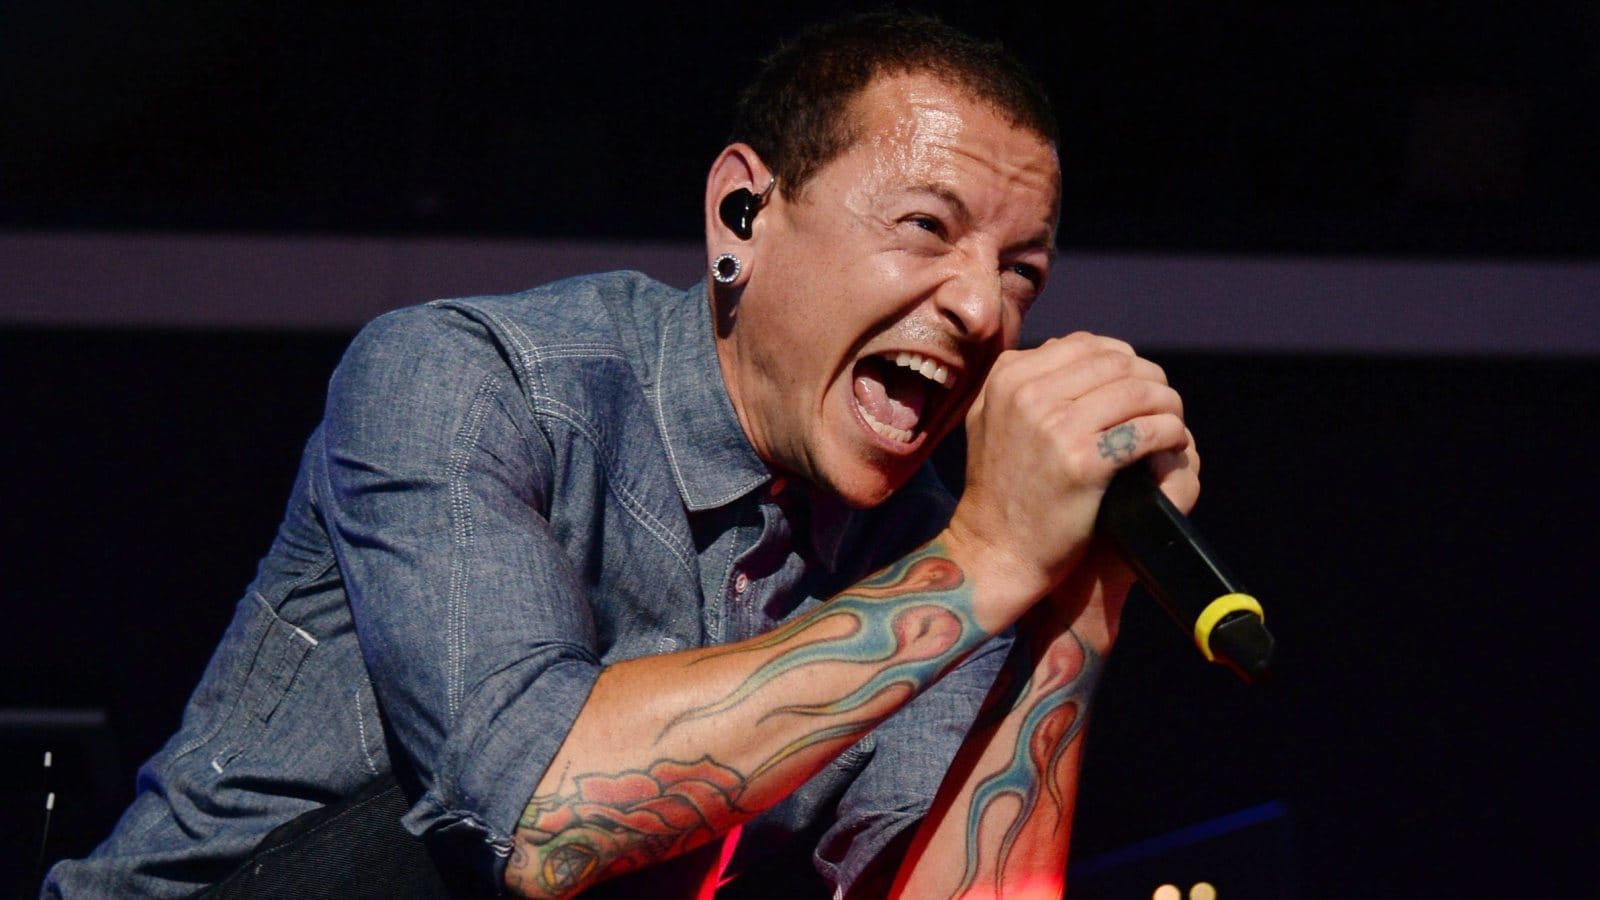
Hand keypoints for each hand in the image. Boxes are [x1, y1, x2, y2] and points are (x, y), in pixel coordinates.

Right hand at [944, 332, 1198, 624]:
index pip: (1085, 344)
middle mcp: (1027, 394)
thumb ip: (1024, 380)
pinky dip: (1170, 433)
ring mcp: (1055, 427)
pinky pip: (1147, 430)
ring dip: (1167, 405)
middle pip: (1116, 363)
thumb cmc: (1001, 489)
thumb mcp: (992, 419)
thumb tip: (1078, 349)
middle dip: (1150, 379)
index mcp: (1008, 378)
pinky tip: (1171, 444)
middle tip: (1163, 404)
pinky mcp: (1083, 462)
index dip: (1122, 360)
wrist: (995, 550)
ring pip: (1138, 391)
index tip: (1136, 383)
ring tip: (1172, 422)